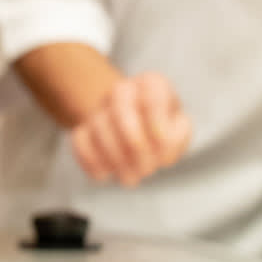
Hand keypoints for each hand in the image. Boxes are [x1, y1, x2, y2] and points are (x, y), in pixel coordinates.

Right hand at [70, 70, 190, 186]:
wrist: (136, 127)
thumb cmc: (162, 128)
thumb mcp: (180, 127)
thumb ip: (179, 134)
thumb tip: (163, 143)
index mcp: (151, 84)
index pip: (152, 97)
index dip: (157, 122)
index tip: (163, 143)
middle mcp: (123, 91)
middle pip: (121, 108)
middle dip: (134, 143)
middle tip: (147, 169)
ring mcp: (100, 109)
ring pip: (100, 128)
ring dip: (116, 158)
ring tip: (131, 177)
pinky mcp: (82, 129)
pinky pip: (80, 142)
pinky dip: (92, 160)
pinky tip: (105, 174)